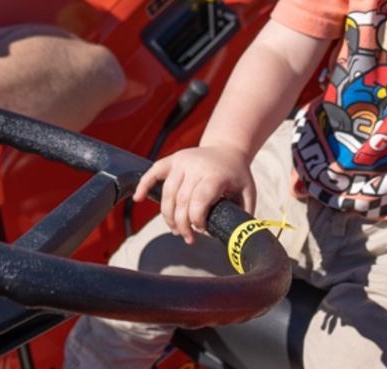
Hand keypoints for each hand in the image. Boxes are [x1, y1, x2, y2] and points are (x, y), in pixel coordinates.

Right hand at [133, 145, 254, 243]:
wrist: (227, 148)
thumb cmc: (237, 174)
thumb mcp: (248, 192)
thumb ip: (244, 213)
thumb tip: (237, 237)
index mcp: (216, 174)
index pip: (200, 199)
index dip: (196, 219)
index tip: (201, 231)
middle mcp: (196, 166)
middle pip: (182, 200)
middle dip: (182, 224)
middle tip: (188, 238)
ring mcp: (181, 161)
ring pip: (168, 193)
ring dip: (168, 216)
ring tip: (176, 230)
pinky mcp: (171, 160)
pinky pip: (154, 172)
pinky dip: (144, 185)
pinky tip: (138, 199)